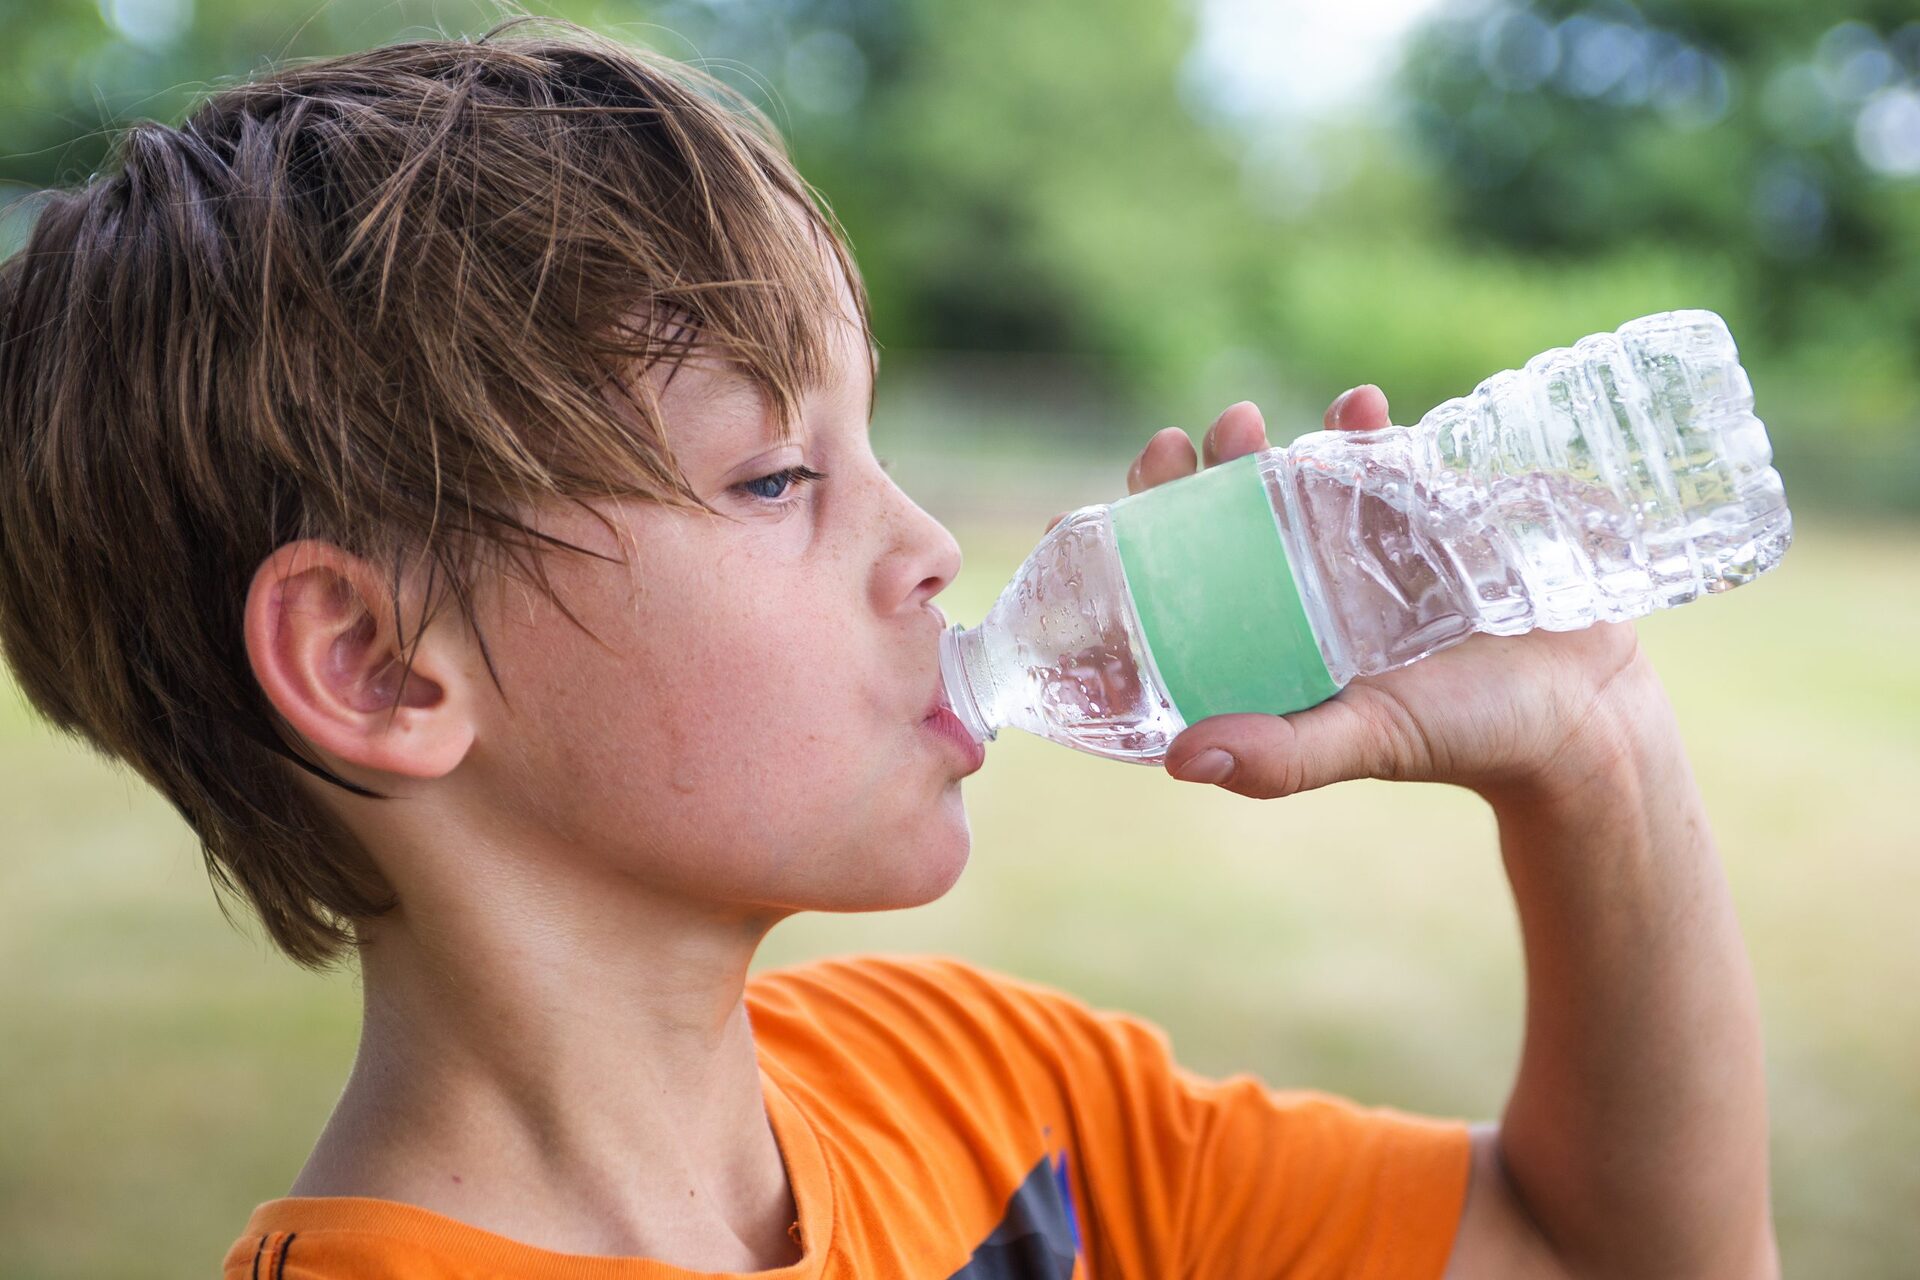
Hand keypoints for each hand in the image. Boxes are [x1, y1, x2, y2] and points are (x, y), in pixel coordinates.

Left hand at [1055, 391, 1658, 801]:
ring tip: (1259, 427)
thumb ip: (1287, 756)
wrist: (1588, 707)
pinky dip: (1361, 426)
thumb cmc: (1468, 736)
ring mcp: (1354, 546)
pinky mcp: (1415, 512)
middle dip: (1198, 472)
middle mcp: (1297, 591)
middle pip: (1219, 518)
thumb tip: (1181, 761)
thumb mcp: (1371, 741)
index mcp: (1265, 646)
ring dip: (1267, 444)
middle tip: (1205, 442)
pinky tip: (1358, 406)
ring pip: (1288, 479)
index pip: (1177, 587)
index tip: (1101, 508)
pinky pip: (1375, 456)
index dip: (1137, 543)